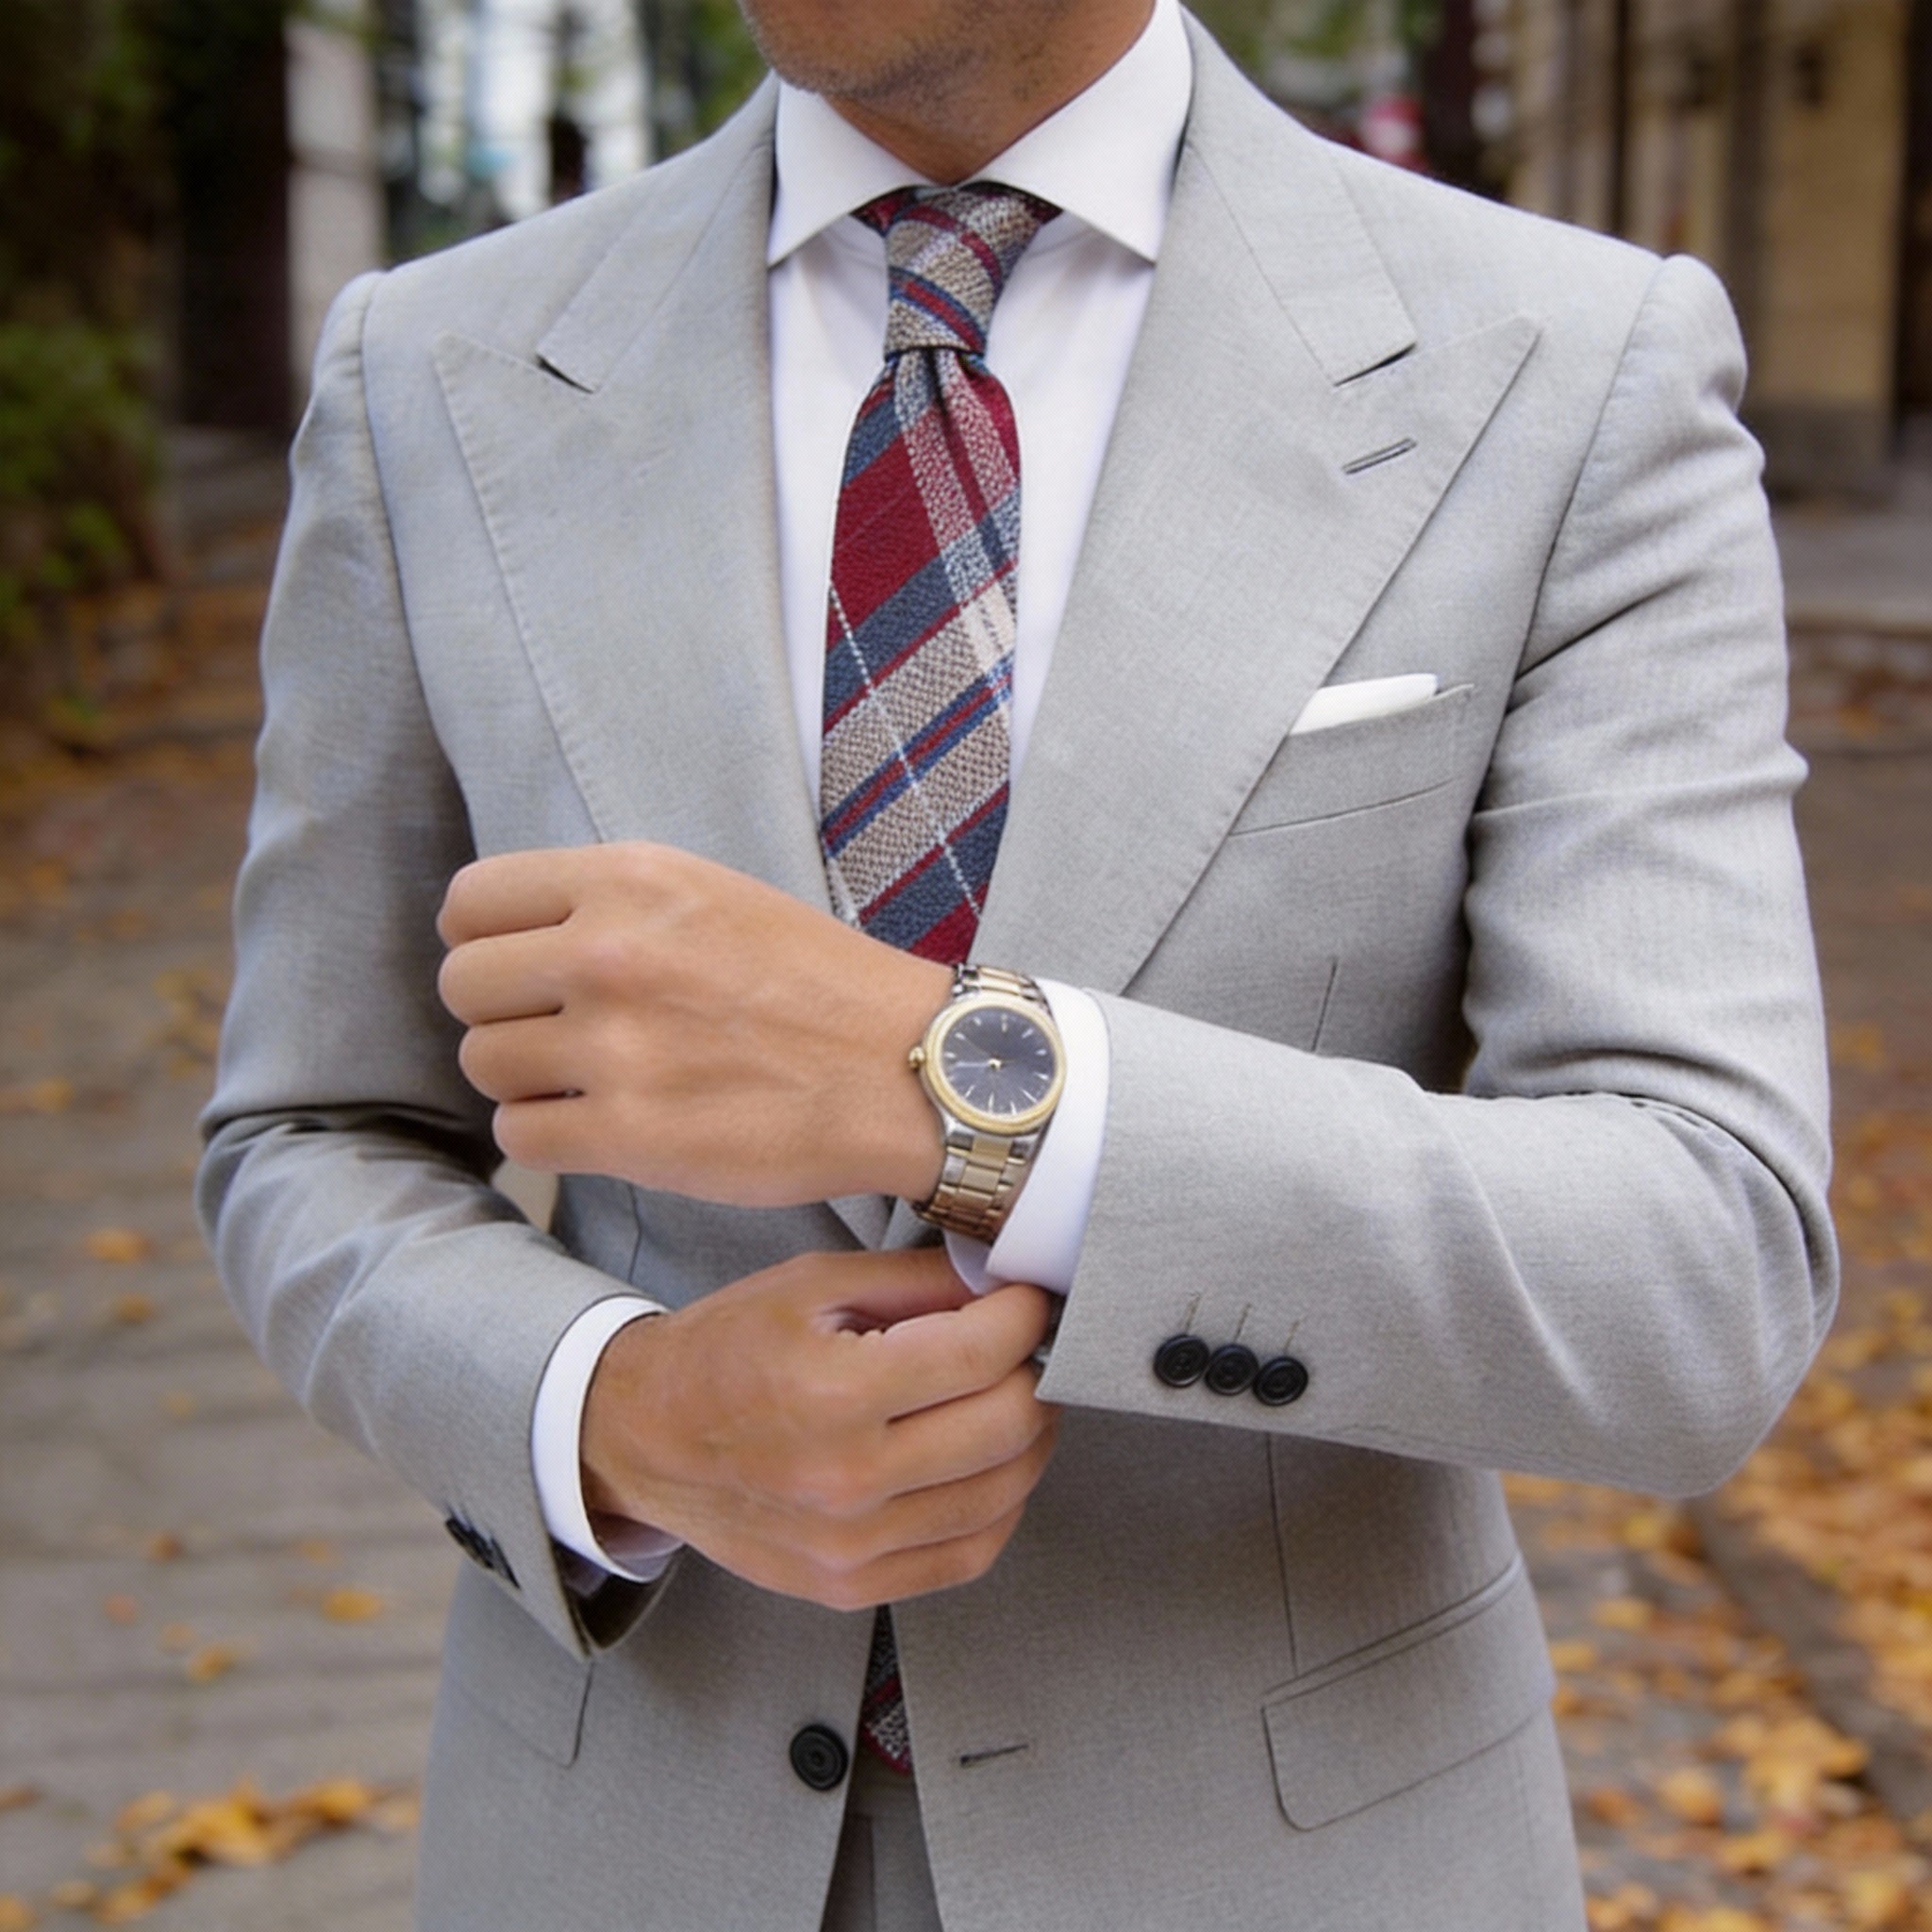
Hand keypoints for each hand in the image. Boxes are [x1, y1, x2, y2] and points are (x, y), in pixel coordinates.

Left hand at [436, 842, 950, 1206]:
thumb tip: (510, 937)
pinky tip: (604, 1125)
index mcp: (630, 880)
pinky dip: (551, 1136)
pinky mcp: (631, 1133)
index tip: (519, 970)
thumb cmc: (815, 984)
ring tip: (591, 1080)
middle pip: (463, 987)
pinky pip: (522, 1135)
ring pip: (484, 1065)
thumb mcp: (712, 894)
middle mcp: (611, 953)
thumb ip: (611, 902)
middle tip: (557, 1033)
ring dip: (525, 1080)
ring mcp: (618, 1045)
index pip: (469, 902)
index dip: (484, 941)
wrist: (905, 1069)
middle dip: (500, 1015)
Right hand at [582, 1248, 1058, 1609]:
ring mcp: (853, 1546)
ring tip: (1009, 1396)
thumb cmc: (724, 1352)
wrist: (644, 1439)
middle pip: (1008, 1425)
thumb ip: (916, 1281)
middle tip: (1027, 1345)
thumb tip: (1002, 1284)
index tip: (1028, 1299)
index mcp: (835, 1392)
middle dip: (1036, 1371)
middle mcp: (848, 1479)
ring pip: (1004, 1492)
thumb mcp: (812, 1284)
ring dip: (1029, 1436)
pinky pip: (971, 1553)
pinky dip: (1000, 1503)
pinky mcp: (852, 1585)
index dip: (1025, 1316)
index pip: (983, 1355)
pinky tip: (985, 1462)